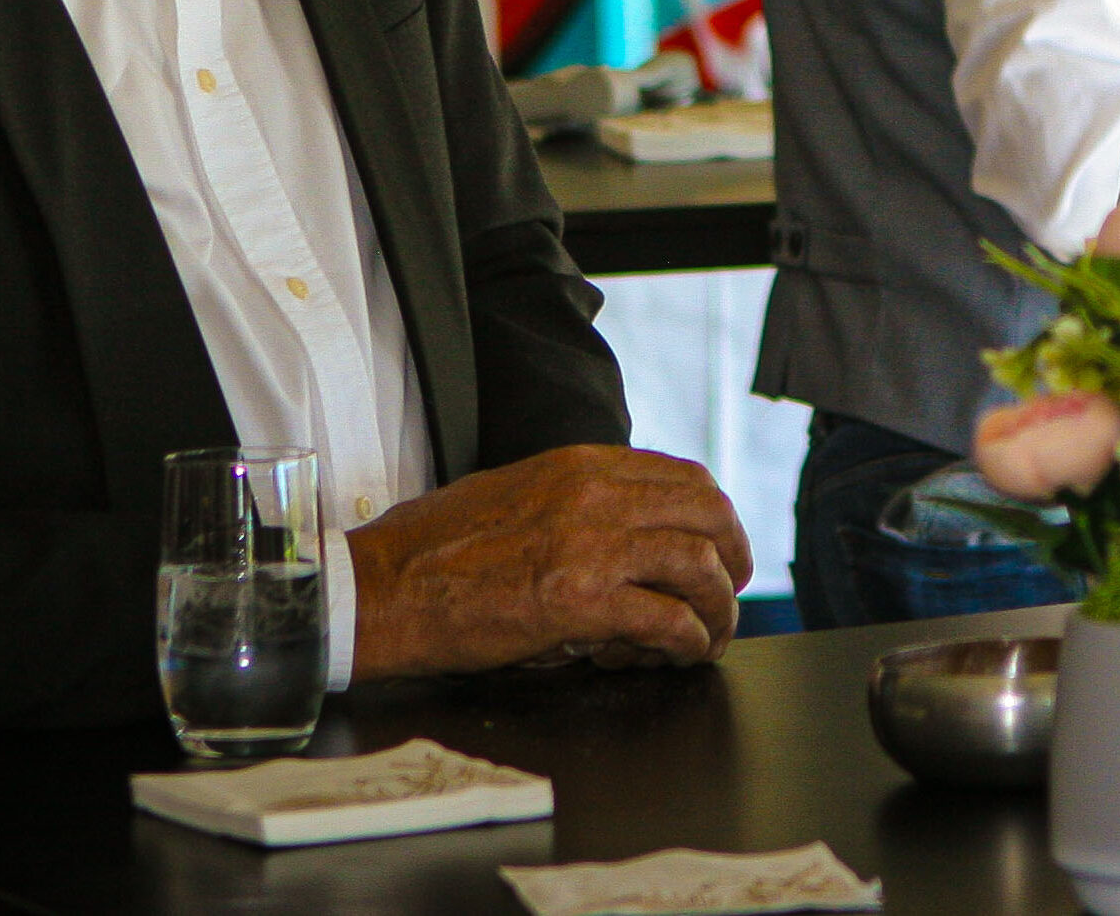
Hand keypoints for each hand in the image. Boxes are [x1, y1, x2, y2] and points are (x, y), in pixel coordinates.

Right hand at [346, 444, 752, 679]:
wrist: (384, 586)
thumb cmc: (439, 548)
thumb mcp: (521, 493)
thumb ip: (580, 501)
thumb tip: (628, 531)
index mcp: (582, 465)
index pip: (685, 477)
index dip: (717, 518)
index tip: (721, 547)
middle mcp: (596, 494)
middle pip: (709, 513)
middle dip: (734, 555)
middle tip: (731, 591)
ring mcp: (590, 545)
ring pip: (700, 565)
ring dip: (719, 606)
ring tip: (710, 634)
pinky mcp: (579, 602)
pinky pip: (666, 618)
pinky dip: (687, 640)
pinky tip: (680, 654)